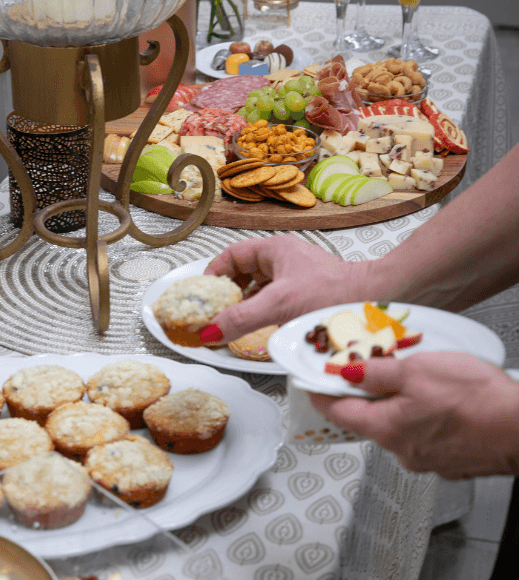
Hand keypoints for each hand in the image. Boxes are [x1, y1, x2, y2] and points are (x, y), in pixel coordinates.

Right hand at [199, 235, 372, 343]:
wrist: (375, 301)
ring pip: (260, 288)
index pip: (232, 256)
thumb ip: (241, 318)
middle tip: (216, 312)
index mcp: (274, 249)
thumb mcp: (279, 305)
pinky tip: (261, 328)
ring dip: (246, 305)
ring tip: (235, 322)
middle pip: (243, 273)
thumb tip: (210, 330)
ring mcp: (297, 276)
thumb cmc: (335, 292)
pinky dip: (264, 313)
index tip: (203, 294)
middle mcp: (284, 259)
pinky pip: (275, 301)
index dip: (214, 274)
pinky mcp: (307, 294)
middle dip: (228, 293)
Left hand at [308, 354, 518, 479]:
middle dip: (363, 393)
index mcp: (387, 429)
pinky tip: (438, 400)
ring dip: (397, 403)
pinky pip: (424, 434)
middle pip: (367, 419)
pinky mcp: (451, 459)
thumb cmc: (477, 402)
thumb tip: (346, 371)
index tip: (311, 380)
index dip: (321, 392)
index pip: (337, 412)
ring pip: (398, 426)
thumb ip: (377, 372)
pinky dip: (422, 416)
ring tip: (412, 378)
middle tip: (365, 368)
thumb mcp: (417, 371)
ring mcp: (428, 459)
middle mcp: (403, 451)